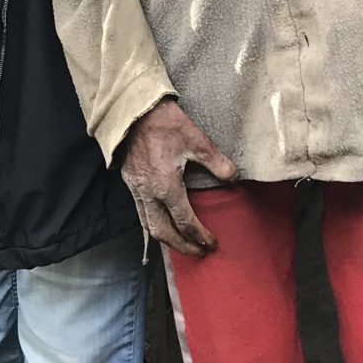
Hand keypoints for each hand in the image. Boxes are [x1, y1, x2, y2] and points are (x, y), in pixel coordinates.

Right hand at [119, 97, 237, 255]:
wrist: (135, 110)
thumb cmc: (167, 124)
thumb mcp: (198, 141)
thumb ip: (217, 163)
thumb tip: (233, 177)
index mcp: (166, 186)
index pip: (185, 222)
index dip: (200, 236)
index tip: (212, 244)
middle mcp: (148, 193)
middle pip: (163, 232)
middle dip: (182, 246)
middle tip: (199, 252)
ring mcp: (136, 189)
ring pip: (148, 225)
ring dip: (166, 239)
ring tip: (182, 244)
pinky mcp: (129, 182)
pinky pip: (140, 213)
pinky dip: (152, 225)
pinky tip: (163, 223)